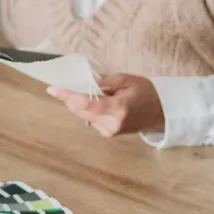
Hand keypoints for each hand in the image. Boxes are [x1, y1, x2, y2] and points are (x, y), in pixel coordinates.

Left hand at [47, 74, 165, 136]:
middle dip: (70, 97)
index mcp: (119, 108)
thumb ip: (103, 82)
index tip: (53, 88)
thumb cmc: (146, 92)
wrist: (160, 112)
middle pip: (81, 110)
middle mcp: (112, 123)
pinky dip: (87, 109)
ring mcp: (109, 131)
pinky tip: (96, 102)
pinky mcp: (107, 133)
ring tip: (81, 90)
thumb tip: (82, 85)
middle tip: (62, 85)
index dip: (68, 95)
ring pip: (83, 115)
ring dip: (77, 103)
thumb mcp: (127, 79)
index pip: (87, 103)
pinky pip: (89, 119)